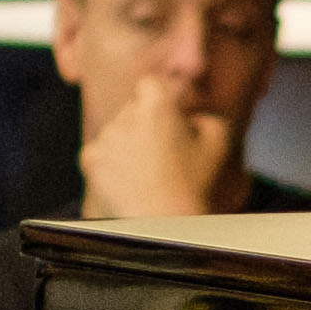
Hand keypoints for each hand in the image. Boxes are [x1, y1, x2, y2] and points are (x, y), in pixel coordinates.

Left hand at [77, 69, 243, 219]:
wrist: (166, 225)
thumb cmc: (196, 184)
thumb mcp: (219, 141)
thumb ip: (205, 115)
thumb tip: (190, 115)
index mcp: (157, 103)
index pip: (152, 84)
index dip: (162, 98)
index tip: (172, 115)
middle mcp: (126, 114)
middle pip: (134, 108)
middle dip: (147, 123)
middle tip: (166, 151)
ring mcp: (105, 137)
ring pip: (117, 130)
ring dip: (129, 143)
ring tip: (149, 170)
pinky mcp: (91, 160)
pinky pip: (100, 152)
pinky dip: (111, 163)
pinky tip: (131, 179)